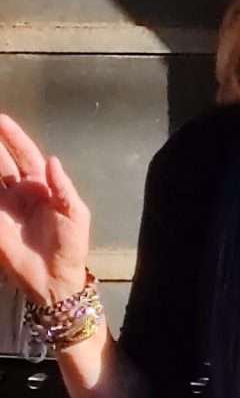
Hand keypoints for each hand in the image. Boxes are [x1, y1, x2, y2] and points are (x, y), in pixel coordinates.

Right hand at [0, 115, 89, 304]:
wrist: (55, 278)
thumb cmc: (70, 245)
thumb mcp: (75, 215)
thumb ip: (64, 188)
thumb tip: (52, 160)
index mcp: (41, 185)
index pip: (25, 154)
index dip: (13, 137)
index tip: (0, 119)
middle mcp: (19, 191)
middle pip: (0, 161)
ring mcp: (2, 206)